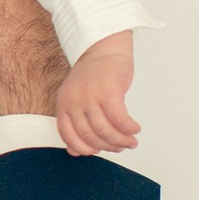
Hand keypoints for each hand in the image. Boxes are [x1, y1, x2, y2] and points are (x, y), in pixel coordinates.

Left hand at [56, 37, 139, 154]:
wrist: (104, 47)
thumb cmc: (94, 75)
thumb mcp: (77, 98)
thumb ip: (76, 123)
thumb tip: (76, 152)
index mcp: (63, 104)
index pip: (68, 135)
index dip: (84, 148)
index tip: (97, 151)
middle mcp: (74, 101)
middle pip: (89, 136)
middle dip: (107, 146)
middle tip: (120, 147)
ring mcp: (90, 96)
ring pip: (105, 130)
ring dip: (121, 141)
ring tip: (130, 141)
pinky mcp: (108, 90)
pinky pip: (119, 118)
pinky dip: (128, 128)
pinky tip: (135, 129)